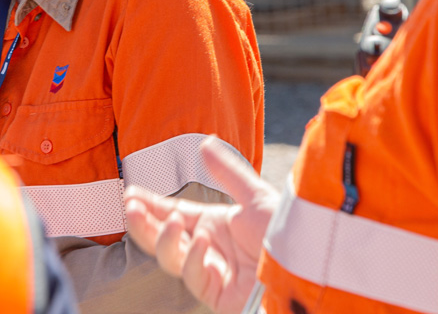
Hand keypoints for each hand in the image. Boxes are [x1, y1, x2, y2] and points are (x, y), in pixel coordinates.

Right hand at [124, 136, 278, 313]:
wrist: (308, 266)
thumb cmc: (286, 231)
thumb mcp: (256, 198)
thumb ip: (228, 174)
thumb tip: (204, 144)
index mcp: (213, 224)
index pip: (171, 212)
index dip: (149, 204)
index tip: (129, 193)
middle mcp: (207, 247)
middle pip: (162, 236)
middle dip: (142, 223)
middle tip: (131, 207)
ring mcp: (210, 271)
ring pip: (170, 257)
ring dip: (164, 238)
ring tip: (174, 220)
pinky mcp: (217, 293)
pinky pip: (193, 276)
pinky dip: (193, 257)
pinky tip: (201, 242)